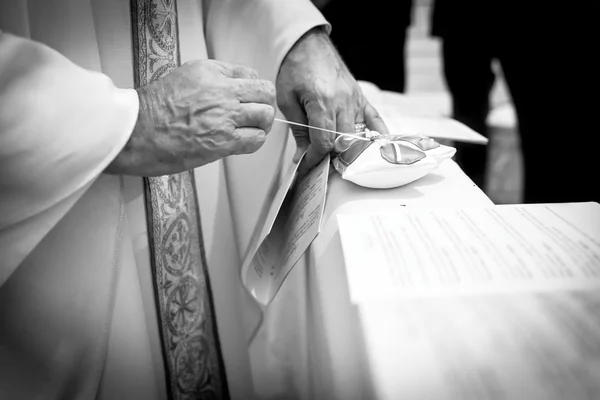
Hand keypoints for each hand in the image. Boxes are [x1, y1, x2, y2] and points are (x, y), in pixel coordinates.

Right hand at [107, 59, 275, 175]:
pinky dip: (255, 140)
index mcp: (211, 73)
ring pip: (265, 116)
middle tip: (256, 114)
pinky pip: (256, 139)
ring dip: (262, 124)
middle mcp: (221, 91)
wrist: (137, 132)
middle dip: (264, 104)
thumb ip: (212, 78)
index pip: (251, 76)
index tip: (250, 99)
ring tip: (250, 129)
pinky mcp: (224, 142)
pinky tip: (244, 141)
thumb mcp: (184, 77)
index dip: (254, 90)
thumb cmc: (154, 108)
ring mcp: (225, 117)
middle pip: (265, 93)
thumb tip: (236, 85)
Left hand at [276, 27, 388, 173]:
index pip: (324, 142)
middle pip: (343, 142)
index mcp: (322, 102)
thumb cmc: (295, 67)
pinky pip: (374, 119)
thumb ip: (298, 130)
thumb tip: (303, 155)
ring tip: (336, 158)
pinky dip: (375, 135)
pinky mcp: (361, 96)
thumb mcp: (288, 100)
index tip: (308, 165)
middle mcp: (343, 101)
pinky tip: (375, 148)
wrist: (306, 42)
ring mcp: (355, 99)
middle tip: (318, 163)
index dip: (315, 158)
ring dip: (347, 150)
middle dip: (330, 157)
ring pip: (358, 135)